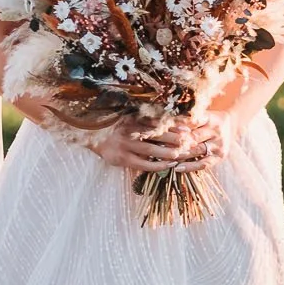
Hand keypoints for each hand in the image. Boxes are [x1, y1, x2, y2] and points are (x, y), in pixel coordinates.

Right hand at [83, 115, 226, 176]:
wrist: (93, 136)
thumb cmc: (118, 127)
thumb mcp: (131, 118)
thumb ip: (149, 118)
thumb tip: (175, 121)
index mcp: (134, 118)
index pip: (159, 122)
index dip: (175, 126)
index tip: (189, 129)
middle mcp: (130, 130)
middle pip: (157, 135)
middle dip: (175, 139)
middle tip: (190, 143)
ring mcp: (125, 145)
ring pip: (151, 150)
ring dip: (168, 153)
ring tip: (182, 155)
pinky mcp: (122, 159)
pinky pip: (143, 164)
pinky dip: (157, 166)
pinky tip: (168, 166)